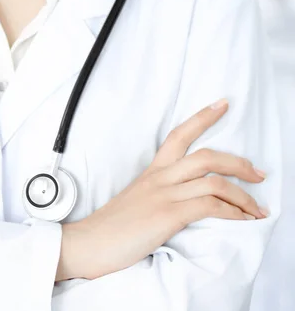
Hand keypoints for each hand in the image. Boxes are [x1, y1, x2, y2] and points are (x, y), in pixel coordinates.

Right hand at [56, 99, 267, 280]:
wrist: (88, 242)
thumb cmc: (111, 227)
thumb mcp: (136, 202)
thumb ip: (158, 194)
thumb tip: (182, 200)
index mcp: (151, 173)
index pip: (178, 136)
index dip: (203, 118)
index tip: (222, 105)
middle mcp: (159, 178)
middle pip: (206, 157)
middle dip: (240, 163)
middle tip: (259, 174)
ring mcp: (163, 195)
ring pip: (214, 181)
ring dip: (243, 195)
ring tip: (257, 208)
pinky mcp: (167, 215)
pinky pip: (209, 205)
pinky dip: (232, 213)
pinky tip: (241, 220)